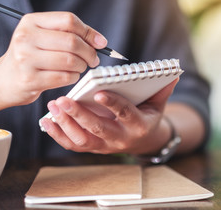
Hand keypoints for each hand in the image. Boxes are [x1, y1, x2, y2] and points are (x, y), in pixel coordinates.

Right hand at [0, 12, 106, 106]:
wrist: (4, 80)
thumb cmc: (31, 57)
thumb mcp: (44, 37)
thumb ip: (70, 34)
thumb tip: (100, 41)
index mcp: (31, 21)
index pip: (69, 20)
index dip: (89, 32)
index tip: (100, 43)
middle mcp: (26, 37)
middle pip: (72, 42)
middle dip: (89, 52)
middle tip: (93, 59)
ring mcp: (26, 59)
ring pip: (70, 61)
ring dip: (82, 66)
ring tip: (80, 67)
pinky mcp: (30, 79)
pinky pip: (65, 77)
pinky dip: (74, 77)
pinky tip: (70, 76)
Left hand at [41, 79, 178, 154]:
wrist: (142, 140)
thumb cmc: (147, 115)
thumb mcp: (158, 104)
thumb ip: (162, 89)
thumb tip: (173, 73)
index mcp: (138, 125)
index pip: (125, 113)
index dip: (113, 104)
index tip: (99, 92)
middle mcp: (120, 138)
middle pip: (98, 129)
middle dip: (80, 115)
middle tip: (64, 100)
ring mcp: (105, 145)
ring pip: (83, 140)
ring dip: (66, 124)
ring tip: (53, 107)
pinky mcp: (93, 148)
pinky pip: (73, 145)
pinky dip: (58, 134)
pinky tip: (47, 121)